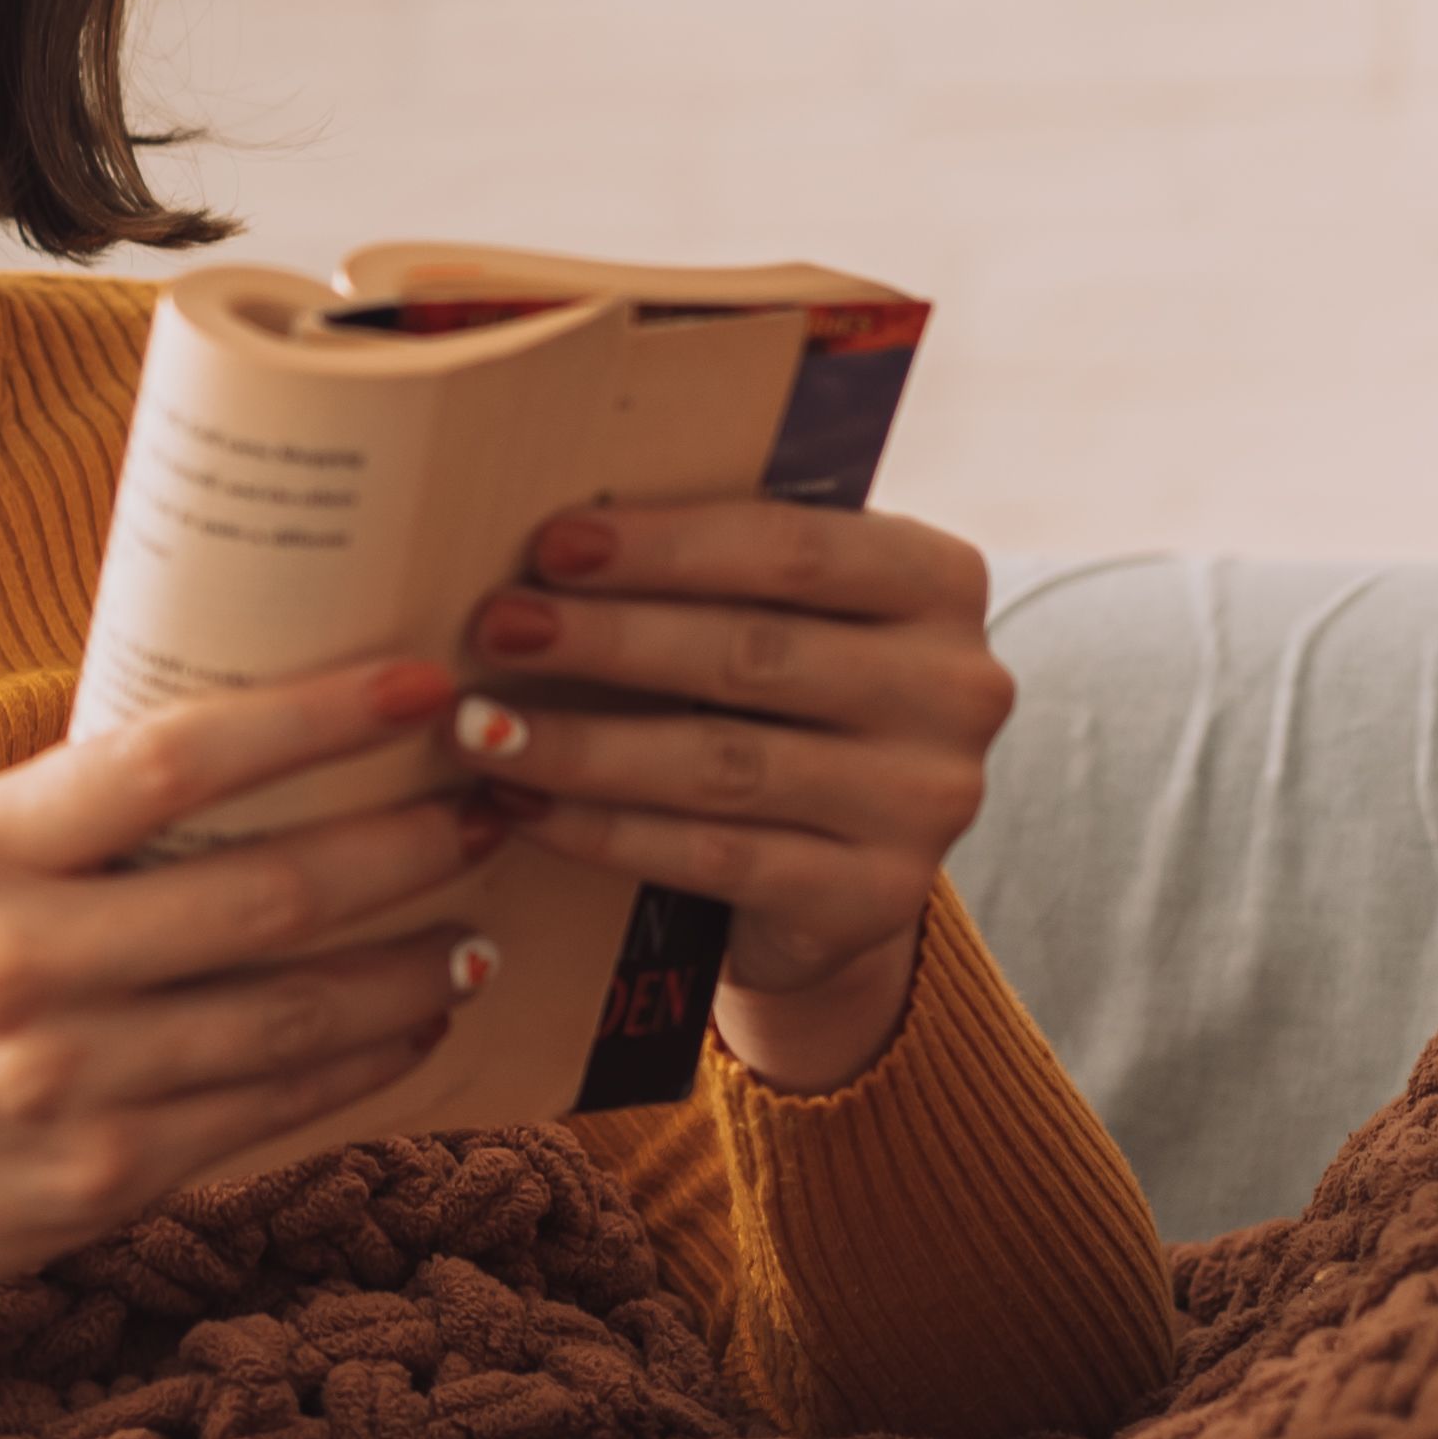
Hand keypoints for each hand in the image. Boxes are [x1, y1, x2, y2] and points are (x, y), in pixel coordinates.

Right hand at [0, 657, 507, 1384]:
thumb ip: (85, 827)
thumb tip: (270, 741)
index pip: (177, 758)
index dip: (317, 715)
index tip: (424, 679)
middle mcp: (20, 962)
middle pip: (269, 890)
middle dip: (411, 842)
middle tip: (496, 804)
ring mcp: (66, 1081)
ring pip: (294, 1014)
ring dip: (412, 967)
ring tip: (475, 930)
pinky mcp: (102, 1181)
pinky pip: (273, 1111)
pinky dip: (365, 1065)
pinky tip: (414, 1026)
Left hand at [445, 501, 1008, 1092]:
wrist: (842, 869)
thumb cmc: (780, 702)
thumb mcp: (782, 618)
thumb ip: (711, 574)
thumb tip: (546, 540)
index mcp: (939, 580)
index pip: (795, 547)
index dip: (666, 546)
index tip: (550, 544)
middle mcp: (958, 689)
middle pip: (753, 653)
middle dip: (606, 641)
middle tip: (495, 628)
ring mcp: (927, 803)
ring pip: (723, 765)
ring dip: (581, 745)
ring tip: (480, 728)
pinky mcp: (874, 899)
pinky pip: (712, 859)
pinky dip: (604, 831)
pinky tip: (522, 809)